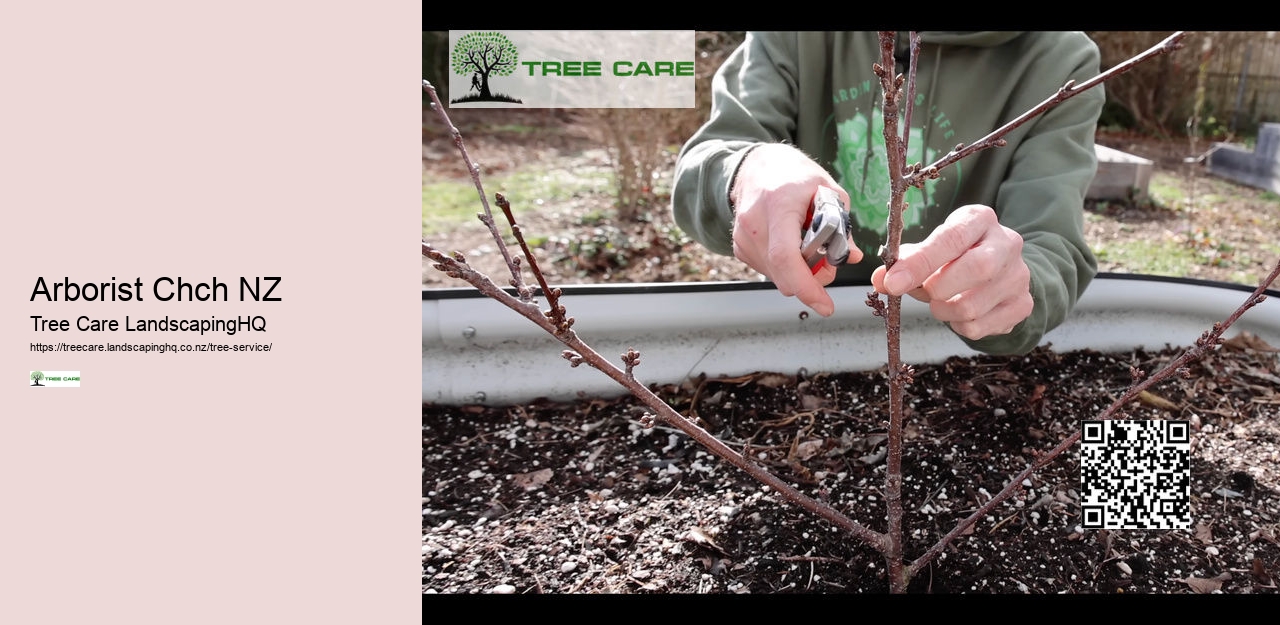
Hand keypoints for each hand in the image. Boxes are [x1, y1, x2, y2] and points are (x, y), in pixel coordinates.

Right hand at [730, 144, 862, 316]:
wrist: (756, 166)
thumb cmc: (792, 174)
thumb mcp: (827, 190)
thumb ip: (841, 226)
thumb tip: (851, 257)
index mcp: (778, 204)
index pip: (786, 257)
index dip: (806, 286)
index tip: (824, 304)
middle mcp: (754, 223)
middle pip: (783, 274)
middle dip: (811, 281)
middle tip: (827, 264)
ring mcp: (742, 237)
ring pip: (776, 276)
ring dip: (798, 273)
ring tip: (808, 246)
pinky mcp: (739, 247)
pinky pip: (768, 270)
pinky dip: (784, 267)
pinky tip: (790, 245)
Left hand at [870, 204, 1032, 340]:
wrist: (1000, 271)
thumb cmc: (956, 256)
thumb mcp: (931, 248)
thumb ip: (905, 262)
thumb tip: (881, 280)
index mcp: (980, 219)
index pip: (952, 238)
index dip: (920, 262)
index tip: (893, 282)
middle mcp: (1007, 243)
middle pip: (976, 269)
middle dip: (937, 288)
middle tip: (925, 292)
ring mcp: (1019, 276)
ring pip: (972, 306)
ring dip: (943, 311)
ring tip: (941, 302)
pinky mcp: (1022, 305)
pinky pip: (978, 327)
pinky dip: (957, 325)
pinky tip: (959, 313)